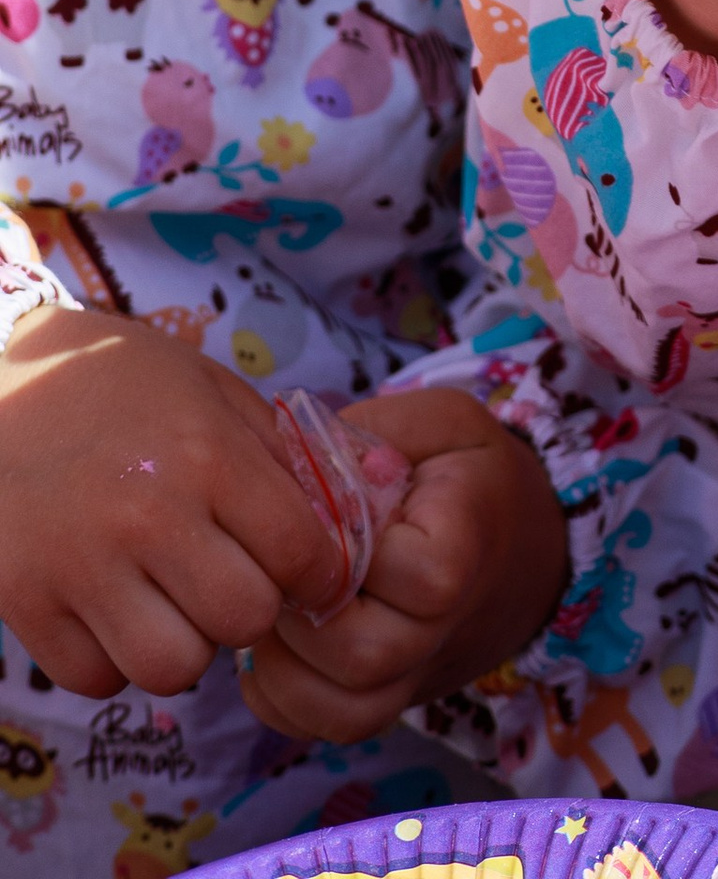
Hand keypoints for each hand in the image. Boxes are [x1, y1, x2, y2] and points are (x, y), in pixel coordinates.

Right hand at [0, 314, 336, 697]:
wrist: (5, 384)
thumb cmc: (123, 383)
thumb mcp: (212, 389)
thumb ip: (275, 453)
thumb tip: (337, 520)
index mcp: (209, 454)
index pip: (300, 553)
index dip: (318, 572)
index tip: (307, 572)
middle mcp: (149, 515)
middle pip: (244, 621)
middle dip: (250, 609)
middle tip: (231, 583)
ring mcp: (82, 565)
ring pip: (173, 669)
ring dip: (185, 646)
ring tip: (172, 604)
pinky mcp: (25, 603)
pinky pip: (96, 680)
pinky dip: (113, 661)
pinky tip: (114, 613)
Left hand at [243, 385, 567, 743]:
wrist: (519, 547)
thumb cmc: (467, 475)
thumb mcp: (442, 423)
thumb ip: (381, 428)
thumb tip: (304, 459)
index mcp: (463, 552)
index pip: (404, 573)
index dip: (345, 546)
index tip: (327, 509)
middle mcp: (445, 630)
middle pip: (363, 655)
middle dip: (301, 613)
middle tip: (275, 566)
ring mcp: (416, 678)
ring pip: (340, 710)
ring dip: (282, 664)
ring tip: (272, 606)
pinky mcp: (388, 704)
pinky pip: (323, 728)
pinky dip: (279, 697)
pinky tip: (274, 644)